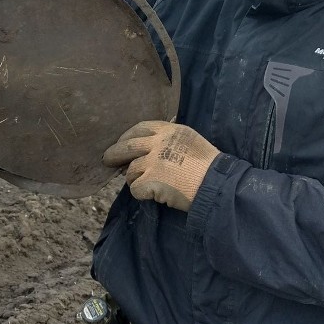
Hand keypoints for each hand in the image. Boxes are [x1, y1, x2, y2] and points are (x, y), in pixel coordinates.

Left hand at [102, 121, 219, 210]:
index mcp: (170, 131)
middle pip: (127, 146)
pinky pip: (135, 188)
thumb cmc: (209, 167)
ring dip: (134, 179)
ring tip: (147, 185)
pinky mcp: (151, 180)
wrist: (216, 184)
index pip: (141, 128)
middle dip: (114, 153)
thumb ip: (170, 141)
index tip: (121, 142)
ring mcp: (153, 162)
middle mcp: (159, 143)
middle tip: (107, 160)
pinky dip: (141, 194)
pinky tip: (153, 195)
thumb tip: (148, 149)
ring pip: (131, 170)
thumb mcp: (190, 142)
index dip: (127, 135)